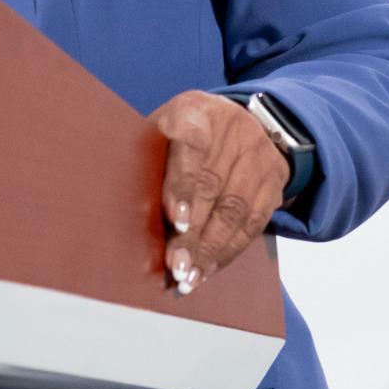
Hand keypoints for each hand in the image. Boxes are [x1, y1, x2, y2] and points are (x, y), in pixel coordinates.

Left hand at [148, 90, 286, 295]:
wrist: (242, 120)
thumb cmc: (181, 132)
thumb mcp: (160, 128)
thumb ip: (147, 158)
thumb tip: (115, 203)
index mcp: (196, 111)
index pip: (191, 147)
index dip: (183, 186)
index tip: (175, 221)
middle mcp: (233, 131)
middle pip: (213, 188)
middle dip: (193, 233)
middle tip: (174, 266)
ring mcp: (258, 156)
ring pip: (235, 211)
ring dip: (211, 250)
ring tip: (189, 277)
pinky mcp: (273, 182)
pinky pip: (253, 224)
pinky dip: (228, 251)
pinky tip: (208, 269)